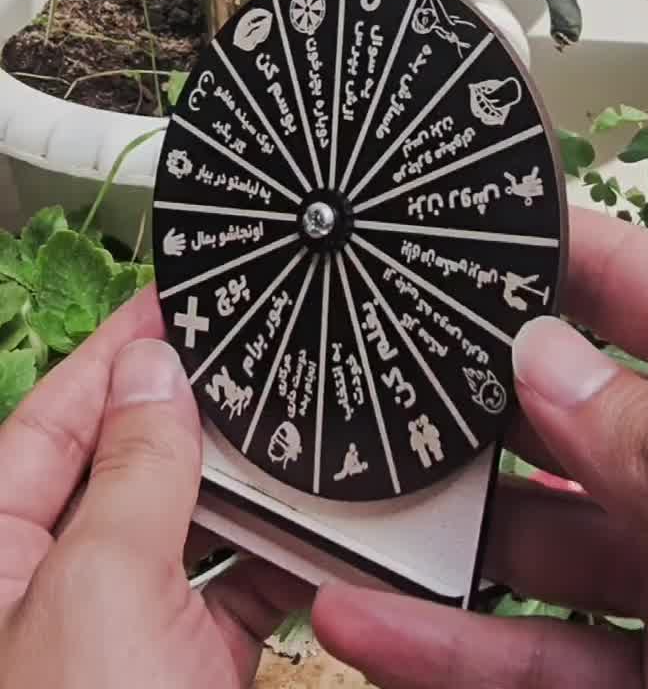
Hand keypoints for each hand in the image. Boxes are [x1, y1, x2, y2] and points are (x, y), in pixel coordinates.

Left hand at [0, 285, 310, 688]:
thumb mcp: (103, 586)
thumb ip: (133, 470)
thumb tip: (155, 368)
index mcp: (0, 550)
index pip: (54, 417)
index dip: (114, 352)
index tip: (173, 297)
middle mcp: (56, 584)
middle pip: (126, 464)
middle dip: (190, 412)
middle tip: (248, 352)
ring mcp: (123, 631)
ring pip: (188, 525)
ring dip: (246, 488)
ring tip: (292, 431)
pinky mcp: (185, 671)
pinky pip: (236, 590)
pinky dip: (280, 560)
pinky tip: (316, 531)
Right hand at [313, 206, 647, 687]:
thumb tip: (544, 359)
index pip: (644, 294)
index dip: (553, 253)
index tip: (452, 226)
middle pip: (565, 419)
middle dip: (465, 395)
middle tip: (367, 357)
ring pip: (531, 548)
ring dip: (432, 534)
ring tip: (333, 497)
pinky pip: (538, 663)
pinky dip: (449, 649)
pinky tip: (366, 621)